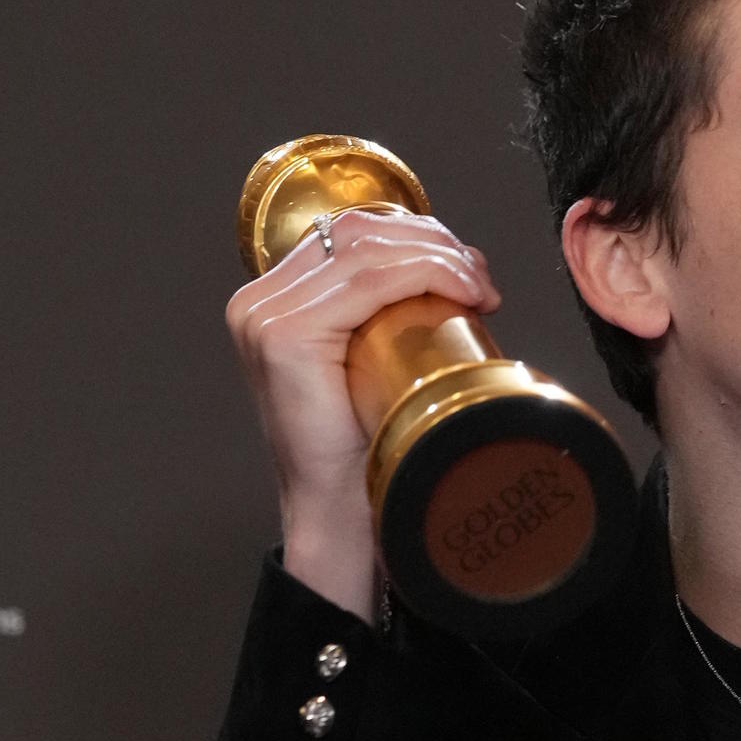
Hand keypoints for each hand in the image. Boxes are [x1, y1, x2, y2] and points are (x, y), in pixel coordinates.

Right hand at [224, 208, 501, 615]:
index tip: (470, 270)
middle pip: (358, 231)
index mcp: (275, 299)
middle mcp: (259, 299)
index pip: (352, 235)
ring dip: (437, 258)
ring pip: (367, 250)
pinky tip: (462, 290)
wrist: (339, 508)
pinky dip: (424, 275)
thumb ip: (385, 313)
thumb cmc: (364, 444)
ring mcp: (264, 315)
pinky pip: (367, 282)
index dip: (418, 236)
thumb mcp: (371, 359)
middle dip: (432, 243)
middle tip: (481, 279)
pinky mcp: (282, 334)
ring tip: (479, 288)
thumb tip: (456, 266)